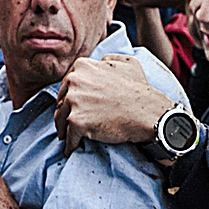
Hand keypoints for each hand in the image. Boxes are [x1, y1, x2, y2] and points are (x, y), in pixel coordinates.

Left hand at [54, 54, 174, 154]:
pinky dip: (70, 145)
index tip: (74, 107)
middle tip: (69, 124)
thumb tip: (99, 62)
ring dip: (64, 129)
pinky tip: (72, 149)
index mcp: (82, 66)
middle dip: (65, 112)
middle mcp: (74, 81)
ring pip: (60, 119)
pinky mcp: (76, 121)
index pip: (66, 85)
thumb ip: (107, 59)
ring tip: (68, 137)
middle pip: (61, 101)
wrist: (147, 113)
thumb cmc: (139, 89)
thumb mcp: (127, 62)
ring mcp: (74, 101)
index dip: (70, 97)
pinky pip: (68, 137)